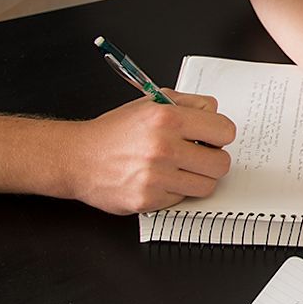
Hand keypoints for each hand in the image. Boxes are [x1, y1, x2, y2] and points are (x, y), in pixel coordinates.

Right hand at [67, 90, 236, 214]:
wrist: (77, 157)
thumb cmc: (114, 131)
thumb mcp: (150, 103)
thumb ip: (188, 104)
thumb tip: (215, 113)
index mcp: (167, 119)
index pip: (225, 131)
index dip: (219, 135)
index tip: (211, 138)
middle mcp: (163, 147)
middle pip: (222, 163)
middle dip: (213, 159)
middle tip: (198, 156)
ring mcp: (156, 177)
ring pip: (207, 185)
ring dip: (197, 178)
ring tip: (179, 168)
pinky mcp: (148, 199)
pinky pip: (183, 199)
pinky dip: (175, 191)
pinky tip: (159, 179)